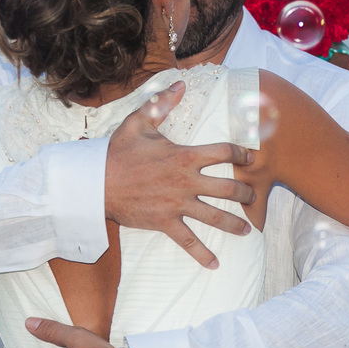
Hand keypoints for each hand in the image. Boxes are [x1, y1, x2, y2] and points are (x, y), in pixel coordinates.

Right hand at [104, 80, 255, 267]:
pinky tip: (215, 264)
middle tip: (254, 195)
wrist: (95, 183)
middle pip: (228, 188)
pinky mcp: (165, 223)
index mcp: (184, 156)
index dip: (241, 153)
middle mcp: (186, 181)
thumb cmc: (117, 152)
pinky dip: (202, 254)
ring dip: (235, 224)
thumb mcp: (139, 122)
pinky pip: (188, 241)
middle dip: (246, 192)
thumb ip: (161, 103)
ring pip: (215, 217)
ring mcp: (177, 204)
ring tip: (248, 230)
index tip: (250, 157)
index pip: (223, 152)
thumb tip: (179, 83)